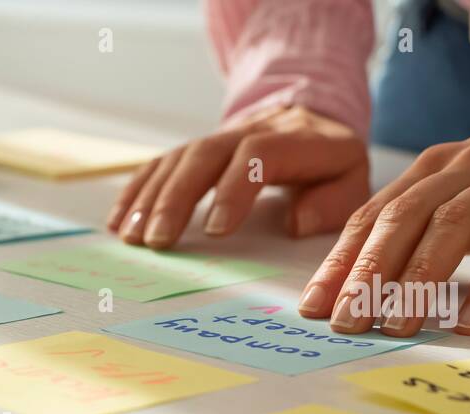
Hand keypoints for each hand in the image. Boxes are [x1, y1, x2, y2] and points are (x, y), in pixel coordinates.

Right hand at [106, 105, 368, 248]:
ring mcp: (215, 138)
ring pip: (176, 160)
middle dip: (176, 199)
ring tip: (132, 237)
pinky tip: (119, 221)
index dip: (235, 189)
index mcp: (294, 140)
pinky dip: (135, 192)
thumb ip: (332, 203)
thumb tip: (295, 223)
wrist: (306, 117)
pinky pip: (158, 164)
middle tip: (158, 241)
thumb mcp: (350, 180)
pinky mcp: (193, 150)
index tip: (217, 232)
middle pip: (204, 156)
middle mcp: (248, 131)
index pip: (258, 155)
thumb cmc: (327, 164)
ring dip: (148, 199)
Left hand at [299, 127, 469, 335]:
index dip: (340, 262)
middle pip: (403, 219)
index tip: (313, 306)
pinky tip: (468, 321)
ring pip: (452, 226)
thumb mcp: (452, 202)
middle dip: (368, 273)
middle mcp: (463, 168)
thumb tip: (350, 291)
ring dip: (418, 280)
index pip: (372, 216)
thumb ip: (408, 236)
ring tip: (397, 326)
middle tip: (347, 322)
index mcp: (428, 170)